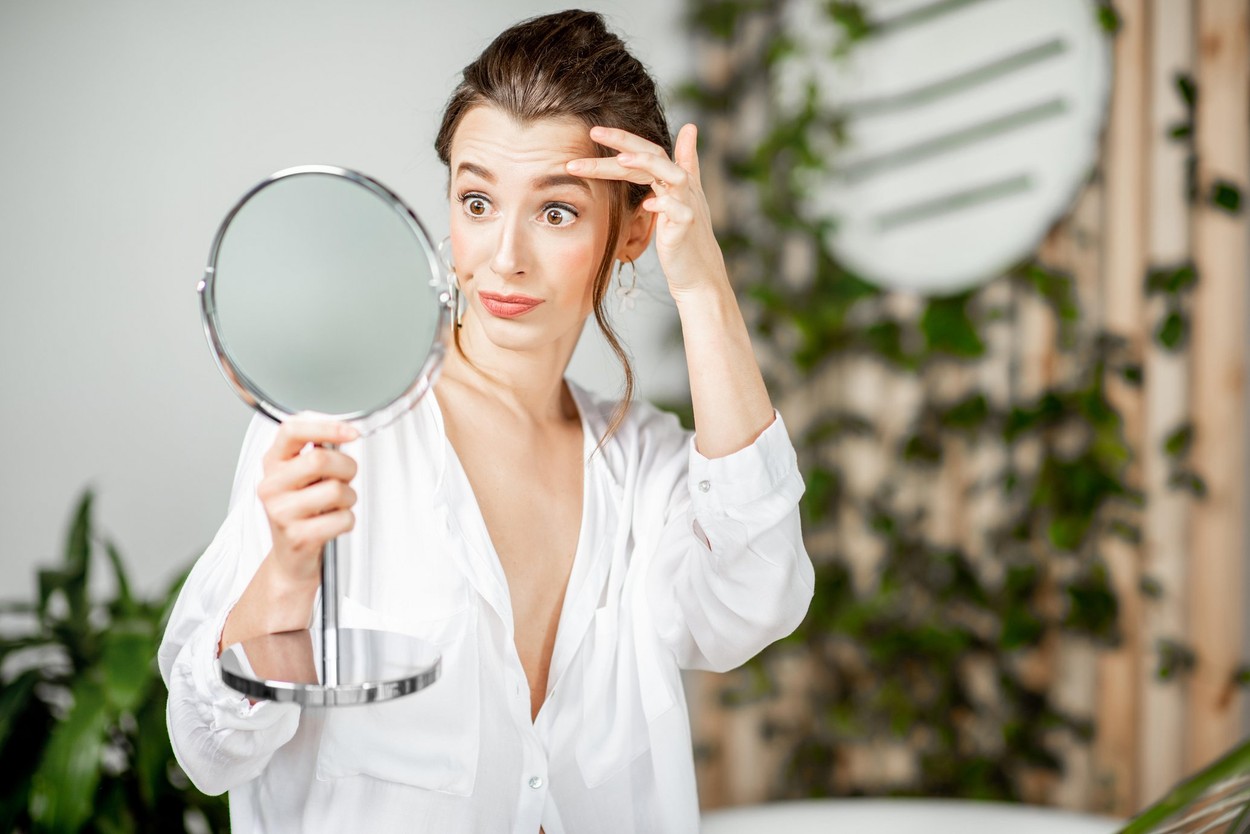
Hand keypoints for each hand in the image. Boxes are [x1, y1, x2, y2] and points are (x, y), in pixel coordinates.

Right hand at [257, 417, 358, 586]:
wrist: (291, 558)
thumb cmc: (302, 511)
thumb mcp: (300, 475)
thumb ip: (316, 451)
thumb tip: (343, 432)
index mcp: (273, 463)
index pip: (292, 430)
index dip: (326, 426)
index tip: (351, 432)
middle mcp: (271, 486)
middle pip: (320, 459)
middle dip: (346, 467)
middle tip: (345, 479)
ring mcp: (281, 513)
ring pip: (336, 490)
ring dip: (349, 498)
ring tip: (336, 505)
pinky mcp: (297, 537)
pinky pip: (342, 519)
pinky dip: (348, 521)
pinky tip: (333, 523)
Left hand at [567, 123, 728, 298]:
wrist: (698, 272)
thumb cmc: (684, 235)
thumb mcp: (682, 196)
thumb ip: (685, 163)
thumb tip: (690, 127)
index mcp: (674, 179)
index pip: (648, 151)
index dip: (623, 139)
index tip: (594, 131)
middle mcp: (683, 188)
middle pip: (655, 156)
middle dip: (625, 142)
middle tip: (594, 132)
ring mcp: (687, 206)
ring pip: (674, 177)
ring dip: (649, 165)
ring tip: (621, 160)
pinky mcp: (687, 229)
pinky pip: (680, 213)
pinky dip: (666, 206)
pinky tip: (647, 204)